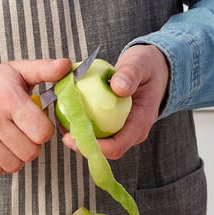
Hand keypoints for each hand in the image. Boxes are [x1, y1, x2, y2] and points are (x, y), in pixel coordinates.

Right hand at [0, 58, 71, 175]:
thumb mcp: (18, 71)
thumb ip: (45, 69)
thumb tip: (67, 65)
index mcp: (9, 99)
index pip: (42, 132)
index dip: (44, 130)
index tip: (37, 123)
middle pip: (30, 152)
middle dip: (32, 144)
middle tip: (24, 132)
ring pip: (14, 165)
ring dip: (17, 156)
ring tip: (11, 140)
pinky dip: (1, 163)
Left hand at [61, 44, 169, 159]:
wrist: (153, 68)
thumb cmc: (147, 65)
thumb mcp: (140, 63)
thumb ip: (130, 74)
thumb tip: (118, 88)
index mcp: (140, 123)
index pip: (116, 147)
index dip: (94, 148)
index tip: (73, 137)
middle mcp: (130, 132)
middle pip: (103, 151)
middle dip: (80, 144)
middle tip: (61, 130)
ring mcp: (122, 129)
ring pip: (97, 142)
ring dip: (78, 136)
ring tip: (60, 121)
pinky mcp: (113, 123)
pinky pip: (95, 130)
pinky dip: (80, 124)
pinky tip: (66, 112)